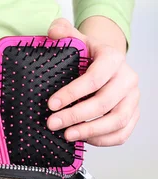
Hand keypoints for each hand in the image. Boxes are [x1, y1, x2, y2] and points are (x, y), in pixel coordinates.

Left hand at [46, 18, 139, 146]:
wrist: (106, 64)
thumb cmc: (89, 56)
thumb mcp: (77, 40)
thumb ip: (64, 32)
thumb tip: (53, 31)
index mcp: (113, 59)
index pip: (94, 78)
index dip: (72, 93)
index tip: (51, 105)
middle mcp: (127, 79)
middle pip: (104, 103)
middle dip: (75, 116)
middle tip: (52, 124)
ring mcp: (132, 99)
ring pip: (117, 121)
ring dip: (90, 132)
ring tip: (67, 135)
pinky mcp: (133, 115)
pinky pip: (122, 133)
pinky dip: (102, 140)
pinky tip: (83, 140)